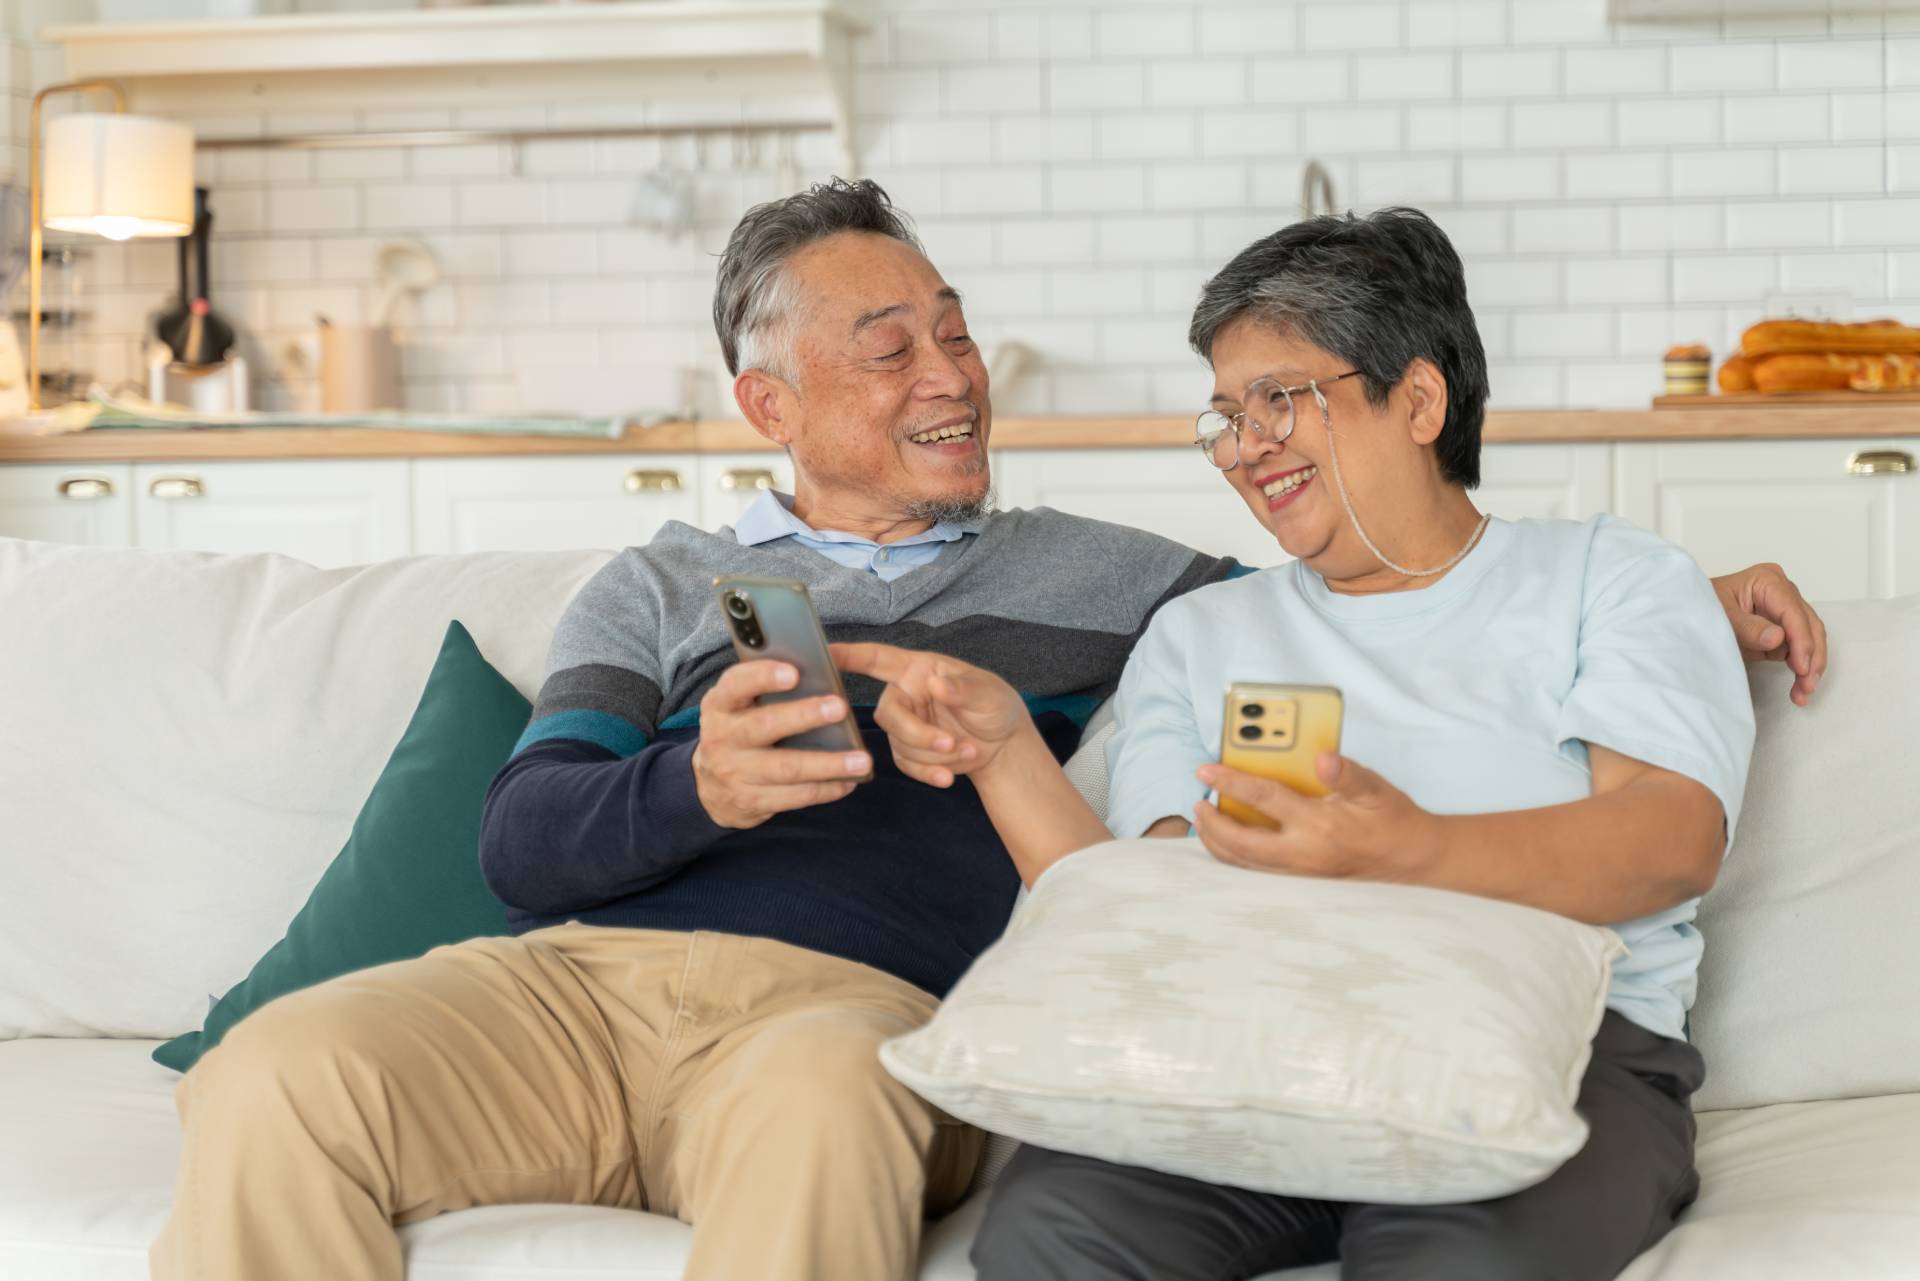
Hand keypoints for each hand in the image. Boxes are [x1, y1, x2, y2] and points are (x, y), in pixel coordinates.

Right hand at [690, 660, 871, 828]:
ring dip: (827, 764)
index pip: (736, 684)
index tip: (794, 673)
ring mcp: (734, 773)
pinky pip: (793, 797)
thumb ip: (764, 690)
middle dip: (804, 716)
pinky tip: (848, 782)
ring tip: (862, 760)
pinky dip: (824, 789)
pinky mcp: (750, 801)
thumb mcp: (739, 707)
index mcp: (720, 704)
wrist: (710, 787)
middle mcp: (722, 737)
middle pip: (765, 726)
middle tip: (840, 707)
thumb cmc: (739, 731)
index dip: (763, 677)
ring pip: (786, 768)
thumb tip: (817, 672)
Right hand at [830, 642, 1030, 787]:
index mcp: (918, 670)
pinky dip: (929, 772)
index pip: (877, 659)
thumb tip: (938, 684)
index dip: (849, 655)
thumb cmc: (995, 706)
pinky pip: (906, 765)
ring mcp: (904, 725)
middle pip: (887, 714)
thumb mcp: (988, 693)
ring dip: (934, 755)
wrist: (1003, 746)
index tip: (825, 651)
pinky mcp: (908, 752)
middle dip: (919, 734)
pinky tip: (949, 776)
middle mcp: (905, 695)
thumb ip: (963, 688)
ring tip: (967, 752)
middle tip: (953, 743)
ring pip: (899, 744)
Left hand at [1190, 754, 1435, 881]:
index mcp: (1319, 825)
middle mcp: (1303, 854)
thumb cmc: (1391, 818)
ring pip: (1244, 864)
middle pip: (1240, 844)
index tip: (1204, 770)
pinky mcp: (1300, 881)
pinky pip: (1256, 871)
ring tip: (1204, 822)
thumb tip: (1322, 758)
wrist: (1412, 859)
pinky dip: (1234, 855)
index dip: (1230, 782)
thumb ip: (1347, 773)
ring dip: (1217, 843)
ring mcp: (1300, 872)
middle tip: (1196, 803)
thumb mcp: (1375, 789)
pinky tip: (1228, 840)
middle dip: (1211, 824)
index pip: (1263, 798)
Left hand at [1711, 562, 1827, 705]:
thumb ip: (1747, 628)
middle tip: (1807, 684)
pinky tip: (1798, 687)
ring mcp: (1784, 611)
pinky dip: (1800, 668)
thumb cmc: (1700, 608)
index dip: (1801, 640)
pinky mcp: (1782, 629)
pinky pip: (1798, 649)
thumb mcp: (1719, 616)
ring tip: (1803, 691)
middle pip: (1808, 625)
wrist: (1688, 616)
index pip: (1792, 612)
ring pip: (1809, 639)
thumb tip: (1778, 638)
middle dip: (1811, 657)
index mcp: (1768, 581)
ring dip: (1809, 666)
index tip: (1801, 666)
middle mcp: (1782, 592)